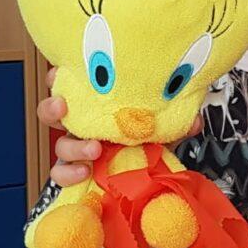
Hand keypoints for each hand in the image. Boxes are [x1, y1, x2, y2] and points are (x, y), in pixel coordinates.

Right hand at [37, 66, 199, 186]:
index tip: (60, 72)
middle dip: (52, 107)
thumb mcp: (164, 126)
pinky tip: (84, 173)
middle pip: (52, 112)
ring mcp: (78, 149)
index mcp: (97, 104)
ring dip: (72, 146)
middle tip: (64, 107)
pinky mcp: (78, 172)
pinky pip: (61, 174)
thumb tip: (195, 121)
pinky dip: (69, 174)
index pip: (70, 84)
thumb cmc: (148, 139)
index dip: (59, 77)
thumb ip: (177, 121)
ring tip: (94, 150)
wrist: (150, 175)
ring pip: (59, 145)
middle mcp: (83, 124)